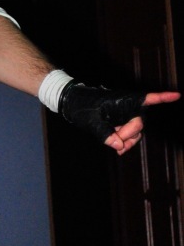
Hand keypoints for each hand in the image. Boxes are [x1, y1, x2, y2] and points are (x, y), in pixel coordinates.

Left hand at [60, 81, 179, 155]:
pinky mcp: (120, 123)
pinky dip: (124, 142)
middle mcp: (128, 107)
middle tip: (113, 140)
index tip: (177, 95)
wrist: (72, 104)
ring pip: (134, 133)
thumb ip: (105, 134)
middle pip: (138, 125)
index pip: (148, 99)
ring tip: (113, 146)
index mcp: (125, 101)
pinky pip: (129, 134)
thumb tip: (118, 146)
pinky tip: (120, 149)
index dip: (163, 97)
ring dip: (126, 141)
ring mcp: (125, 116)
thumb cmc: (82, 107)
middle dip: (127, 135)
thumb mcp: (91, 121)